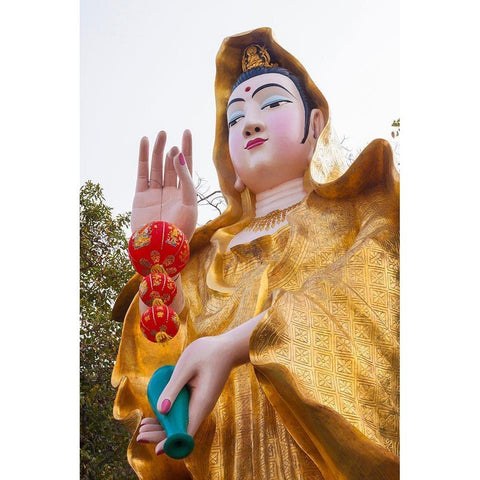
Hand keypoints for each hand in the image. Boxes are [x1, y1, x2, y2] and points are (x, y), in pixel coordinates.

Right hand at [131, 130, 197, 239]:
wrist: (160, 247)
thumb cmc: (180, 228)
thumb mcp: (190, 202)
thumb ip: (186, 179)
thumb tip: (179, 155)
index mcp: (186, 194)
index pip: (187, 167)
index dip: (187, 150)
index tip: (187, 132)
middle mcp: (170, 192)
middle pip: (171, 165)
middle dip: (170, 149)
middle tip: (168, 133)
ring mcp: (155, 194)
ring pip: (156, 167)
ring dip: (157, 151)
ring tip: (159, 134)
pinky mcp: (141, 196)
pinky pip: (142, 173)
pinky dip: (143, 158)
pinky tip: (144, 144)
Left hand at [137, 336, 234, 454]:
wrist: (226, 348)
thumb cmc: (207, 353)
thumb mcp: (186, 367)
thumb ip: (173, 388)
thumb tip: (161, 411)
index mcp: (201, 404)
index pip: (186, 434)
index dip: (171, 443)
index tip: (156, 449)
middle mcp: (201, 408)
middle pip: (181, 431)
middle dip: (160, 436)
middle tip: (139, 435)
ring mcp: (200, 404)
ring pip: (180, 422)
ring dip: (162, 427)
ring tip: (142, 426)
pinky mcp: (197, 399)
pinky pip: (183, 413)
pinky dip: (168, 416)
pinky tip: (154, 415)